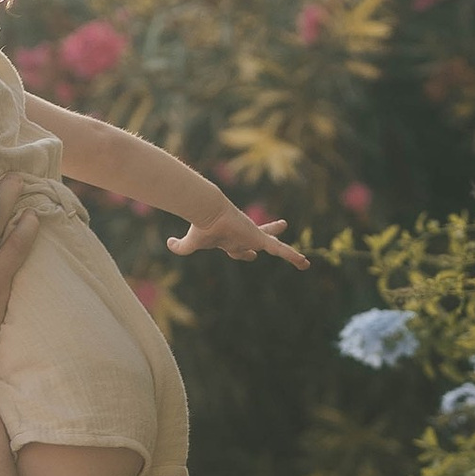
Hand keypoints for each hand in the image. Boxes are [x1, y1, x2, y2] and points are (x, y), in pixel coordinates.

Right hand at [168, 197, 308, 270]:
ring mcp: (253, 237)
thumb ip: (180, 246)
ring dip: (289, 254)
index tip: (251, 256)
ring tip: (305, 263)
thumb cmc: (200, 226)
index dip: (244, 253)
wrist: (208, 211)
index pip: (239, 248)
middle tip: (281, 232)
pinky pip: (280, 249)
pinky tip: (305, 264)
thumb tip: (169, 244)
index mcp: (230, 240)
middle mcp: (244, 237)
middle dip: (270, 241)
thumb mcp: (189, 243)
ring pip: (275, 247)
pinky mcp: (259, 238)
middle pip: (260, 241)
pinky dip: (292, 256)